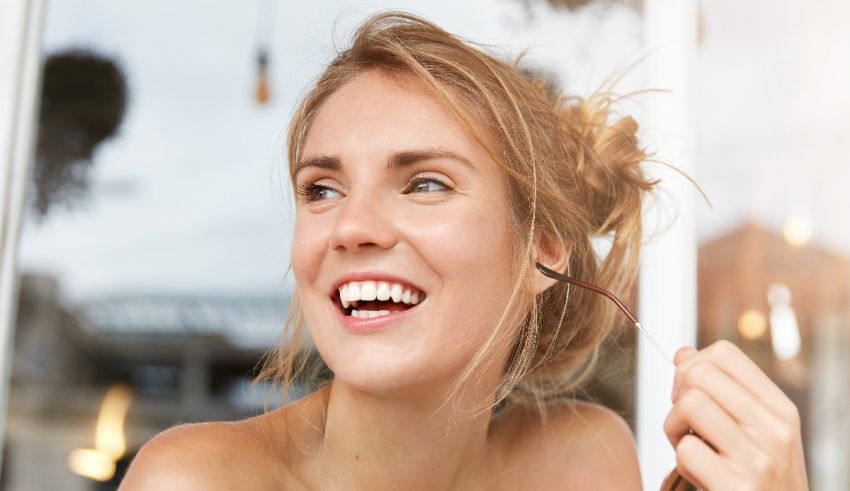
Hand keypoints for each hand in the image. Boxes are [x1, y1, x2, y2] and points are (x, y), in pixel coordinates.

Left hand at [663, 340, 808, 489]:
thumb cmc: (759, 477)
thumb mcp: (753, 430)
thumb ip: (721, 391)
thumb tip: (682, 353)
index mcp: (780, 409)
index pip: (724, 353)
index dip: (692, 366)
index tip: (690, 392)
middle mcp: (775, 429)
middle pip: (700, 374)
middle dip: (677, 394)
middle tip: (683, 420)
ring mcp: (758, 459)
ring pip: (690, 405)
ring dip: (674, 426)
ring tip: (687, 444)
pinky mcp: (737, 487)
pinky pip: (687, 451)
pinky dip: (680, 461)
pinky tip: (697, 473)